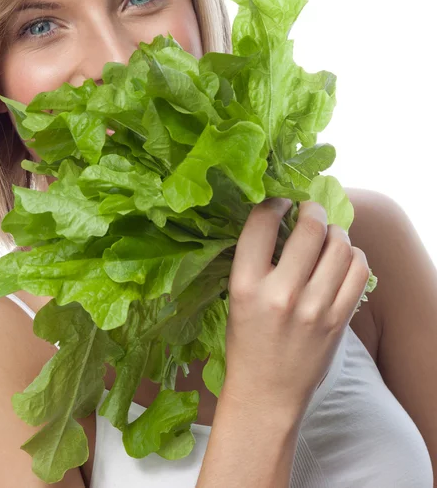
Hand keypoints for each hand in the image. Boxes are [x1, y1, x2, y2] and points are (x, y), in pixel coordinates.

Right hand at [222, 198, 369, 419]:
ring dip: (335, 232)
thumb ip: (256, 262)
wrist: (266, 393)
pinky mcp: (338, 321)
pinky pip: (359, 271)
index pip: (261, 223)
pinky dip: (354, 255)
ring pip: (340, 246)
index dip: (273, 203)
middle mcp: (280, 294)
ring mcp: (314, 308)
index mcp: (245, 285)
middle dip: (312, 210)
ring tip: (327, 235)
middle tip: (309, 210)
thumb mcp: (236, 298)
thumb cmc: (246, 343)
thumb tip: (281, 222)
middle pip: (310, 229)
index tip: (279, 202)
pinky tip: (343, 258)